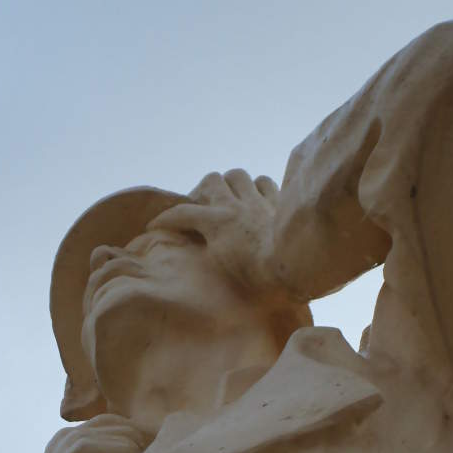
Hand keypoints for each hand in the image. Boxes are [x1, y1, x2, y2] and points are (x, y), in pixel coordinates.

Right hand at [148, 169, 285, 296]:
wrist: (298, 265)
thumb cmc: (259, 277)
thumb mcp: (224, 269)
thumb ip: (209, 252)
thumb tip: (201, 248)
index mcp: (217, 222)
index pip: (182, 214)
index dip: (164, 220)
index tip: (154, 227)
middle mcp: (235, 205)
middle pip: (211, 180)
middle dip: (204, 192)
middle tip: (205, 208)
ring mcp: (259, 200)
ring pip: (238, 176)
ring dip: (232, 186)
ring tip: (232, 200)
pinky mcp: (280, 201)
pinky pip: (265, 182)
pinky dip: (258, 189)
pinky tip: (258, 201)